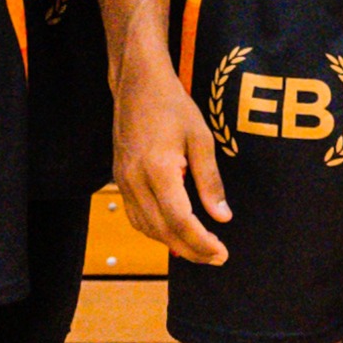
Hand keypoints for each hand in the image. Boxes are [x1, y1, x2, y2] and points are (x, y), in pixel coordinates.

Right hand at [112, 58, 233, 265]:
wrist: (137, 84)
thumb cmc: (172, 105)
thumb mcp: (201, 138)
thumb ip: (210, 181)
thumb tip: (222, 217)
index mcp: (158, 169)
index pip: (180, 220)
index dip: (201, 242)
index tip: (221, 253)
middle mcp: (135, 180)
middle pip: (162, 231)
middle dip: (191, 250)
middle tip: (216, 258)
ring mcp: (123, 181)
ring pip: (146, 228)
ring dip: (172, 244)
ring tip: (199, 250)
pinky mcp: (119, 179)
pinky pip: (135, 216)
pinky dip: (155, 231)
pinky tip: (173, 232)